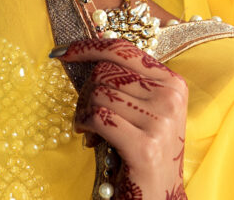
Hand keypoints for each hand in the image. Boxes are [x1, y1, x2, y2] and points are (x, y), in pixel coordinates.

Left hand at [58, 38, 187, 198]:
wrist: (156, 196)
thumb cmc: (141, 148)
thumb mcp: (141, 108)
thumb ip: (124, 80)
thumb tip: (83, 51)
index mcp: (172, 82)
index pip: (122, 49)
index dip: (87, 47)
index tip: (61, 52)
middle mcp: (170, 97)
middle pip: (105, 72)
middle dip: (85, 92)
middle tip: (86, 114)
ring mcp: (160, 121)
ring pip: (98, 94)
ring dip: (84, 112)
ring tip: (90, 130)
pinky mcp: (145, 146)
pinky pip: (98, 117)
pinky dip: (85, 125)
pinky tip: (89, 138)